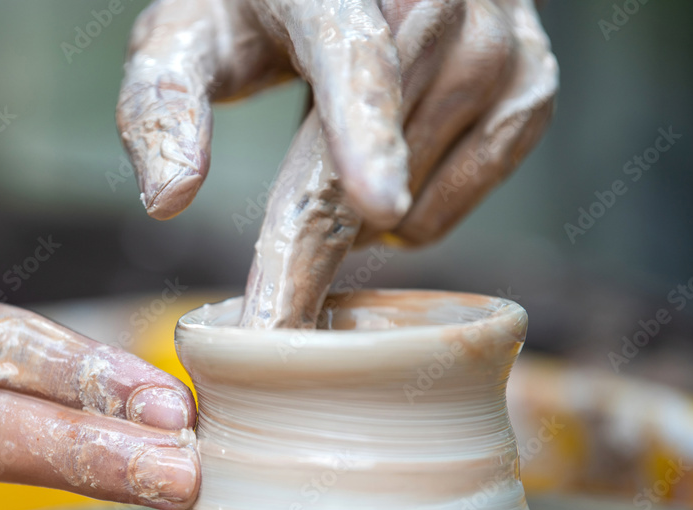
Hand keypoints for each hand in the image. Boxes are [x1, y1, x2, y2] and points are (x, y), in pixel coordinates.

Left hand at [117, 0, 556, 325]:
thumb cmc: (246, 13)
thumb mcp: (179, 42)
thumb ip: (162, 109)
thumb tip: (170, 199)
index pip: (357, 54)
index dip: (367, 132)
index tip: (376, 207)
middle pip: (395, 135)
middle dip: (332, 221)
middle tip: (278, 298)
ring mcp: (498, 30)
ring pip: (440, 162)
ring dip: (375, 206)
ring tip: (333, 185)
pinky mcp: (530, 74)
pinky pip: (482, 175)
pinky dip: (425, 203)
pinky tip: (387, 181)